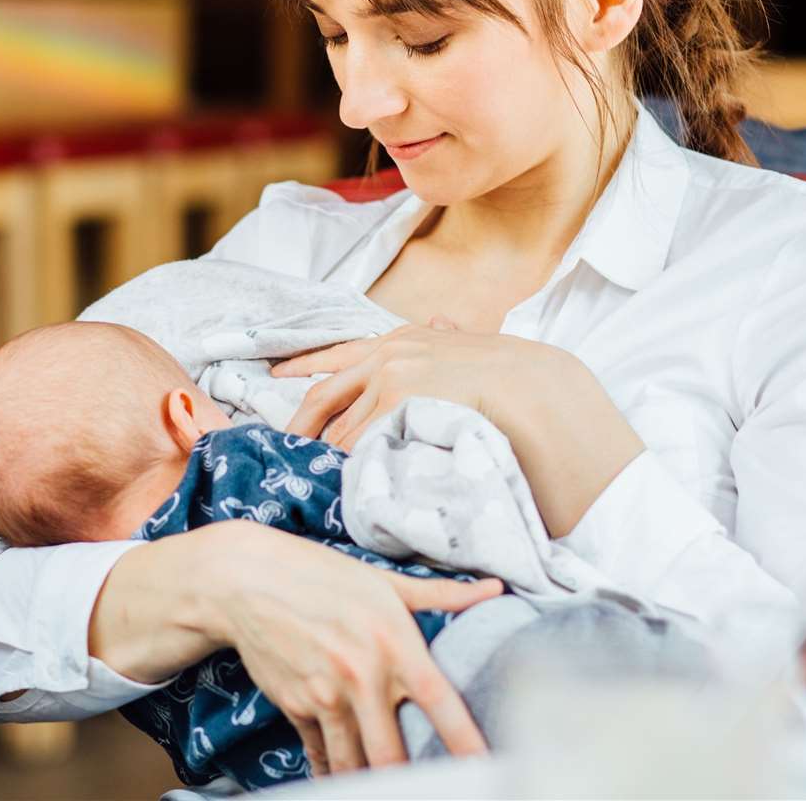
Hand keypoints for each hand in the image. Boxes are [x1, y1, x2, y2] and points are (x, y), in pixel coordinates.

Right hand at [212, 522, 503, 773]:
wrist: (249, 580)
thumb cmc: (322, 576)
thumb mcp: (383, 582)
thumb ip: (442, 594)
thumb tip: (496, 588)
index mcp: (392, 640)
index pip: (438, 700)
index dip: (464, 739)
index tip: (485, 765)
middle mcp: (360, 673)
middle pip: (392, 752)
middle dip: (412, 781)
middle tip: (433, 788)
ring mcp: (325, 694)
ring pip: (353, 762)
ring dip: (369, 782)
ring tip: (387, 788)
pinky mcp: (296, 705)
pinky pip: (321, 752)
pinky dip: (333, 770)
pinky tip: (343, 779)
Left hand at [272, 317, 553, 451]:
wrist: (530, 385)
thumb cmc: (505, 372)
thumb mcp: (466, 344)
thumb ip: (445, 336)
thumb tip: (440, 323)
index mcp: (400, 341)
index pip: (337, 355)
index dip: (303, 367)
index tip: (275, 375)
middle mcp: (387, 355)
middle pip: (326, 395)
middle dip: (302, 424)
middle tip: (283, 446)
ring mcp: (389, 379)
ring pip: (343, 430)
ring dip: (332, 456)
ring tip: (319, 476)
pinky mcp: (395, 404)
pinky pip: (361, 445)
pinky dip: (351, 465)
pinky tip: (344, 482)